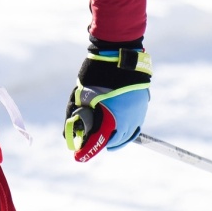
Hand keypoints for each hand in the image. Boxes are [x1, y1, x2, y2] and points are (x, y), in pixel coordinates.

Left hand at [64, 39, 150, 161]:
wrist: (119, 53)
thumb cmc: (96, 74)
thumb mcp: (81, 95)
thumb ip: (75, 115)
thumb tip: (68, 133)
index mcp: (113, 118)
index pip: (98, 141)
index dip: (86, 150)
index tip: (77, 156)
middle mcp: (129, 119)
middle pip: (114, 141)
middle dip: (101, 144)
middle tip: (89, 145)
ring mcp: (138, 112)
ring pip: (128, 135)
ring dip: (116, 139)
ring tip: (105, 140)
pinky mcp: (143, 105)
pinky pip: (136, 125)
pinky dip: (127, 130)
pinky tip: (119, 129)